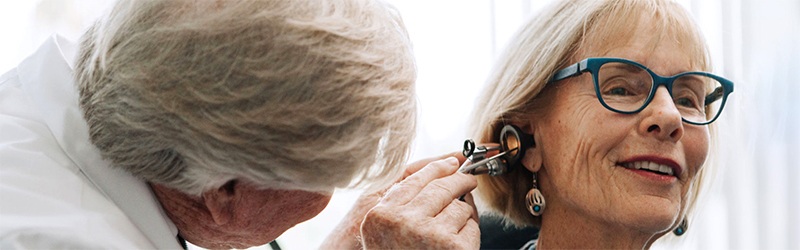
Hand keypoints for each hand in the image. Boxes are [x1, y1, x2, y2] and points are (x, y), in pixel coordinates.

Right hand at [360, 156, 478, 248]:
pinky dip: (470, 234)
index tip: (452, 162)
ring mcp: (429, 234)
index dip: (437, 167)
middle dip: (460, 180)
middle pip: (441, 186)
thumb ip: (404, 198)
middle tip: (469, 180)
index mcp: (380, 215)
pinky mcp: (454, 247)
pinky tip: (456, 248)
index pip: (413, 178)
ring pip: (460, 206)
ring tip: (449, 234)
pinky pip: (471, 226)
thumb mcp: (385, 230)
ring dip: (463, 215)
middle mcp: (402, 222)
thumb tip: (447, 163)